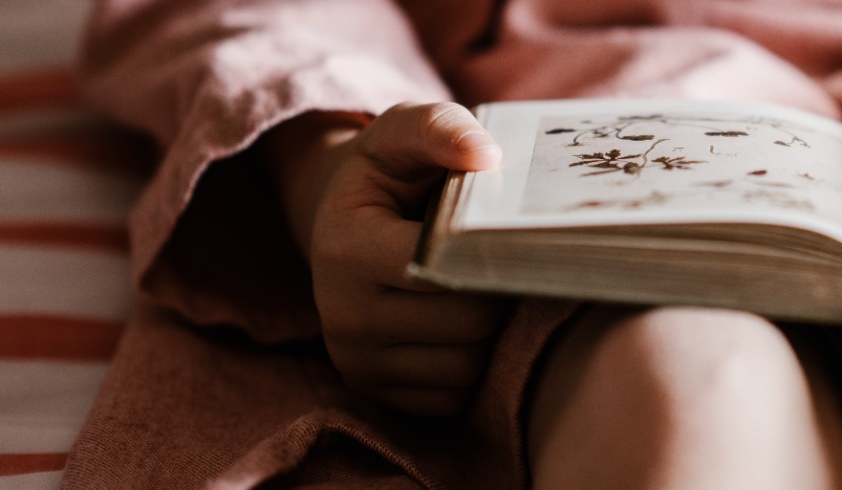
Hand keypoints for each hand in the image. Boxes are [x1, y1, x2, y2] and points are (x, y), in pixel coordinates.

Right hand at [260, 103, 513, 416]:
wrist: (343, 227)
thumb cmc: (389, 177)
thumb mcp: (403, 135)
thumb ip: (441, 130)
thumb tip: (487, 157)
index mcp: (346, 248)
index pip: (448, 269)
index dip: (490, 253)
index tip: (500, 232)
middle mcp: (341, 317)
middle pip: (468, 325)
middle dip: (496, 293)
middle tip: (498, 263)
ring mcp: (355, 362)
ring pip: (466, 367)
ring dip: (488, 334)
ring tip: (476, 291)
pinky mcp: (374, 394)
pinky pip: (453, 398)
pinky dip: (469, 367)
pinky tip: (459, 327)